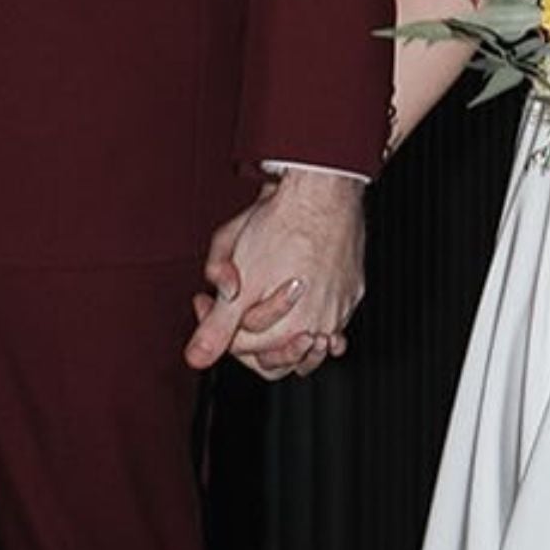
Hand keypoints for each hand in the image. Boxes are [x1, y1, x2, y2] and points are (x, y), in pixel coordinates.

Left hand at [184, 169, 365, 378]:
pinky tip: (300, 304)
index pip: (243, 349)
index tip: (207, 302)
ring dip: (282, 330)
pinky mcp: (353, 290)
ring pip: (308, 341)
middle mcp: (319, 326)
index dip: (217, 326)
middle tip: (231, 304)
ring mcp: (340, 309)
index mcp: (289, 329)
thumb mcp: (237, 282)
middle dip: (248, 334)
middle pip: (277, 356)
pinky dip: (314, 315)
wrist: (320, 191)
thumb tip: (196, 358)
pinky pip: (332, 317)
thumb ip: (216, 326)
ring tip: (261, 306)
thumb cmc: (281, 230)